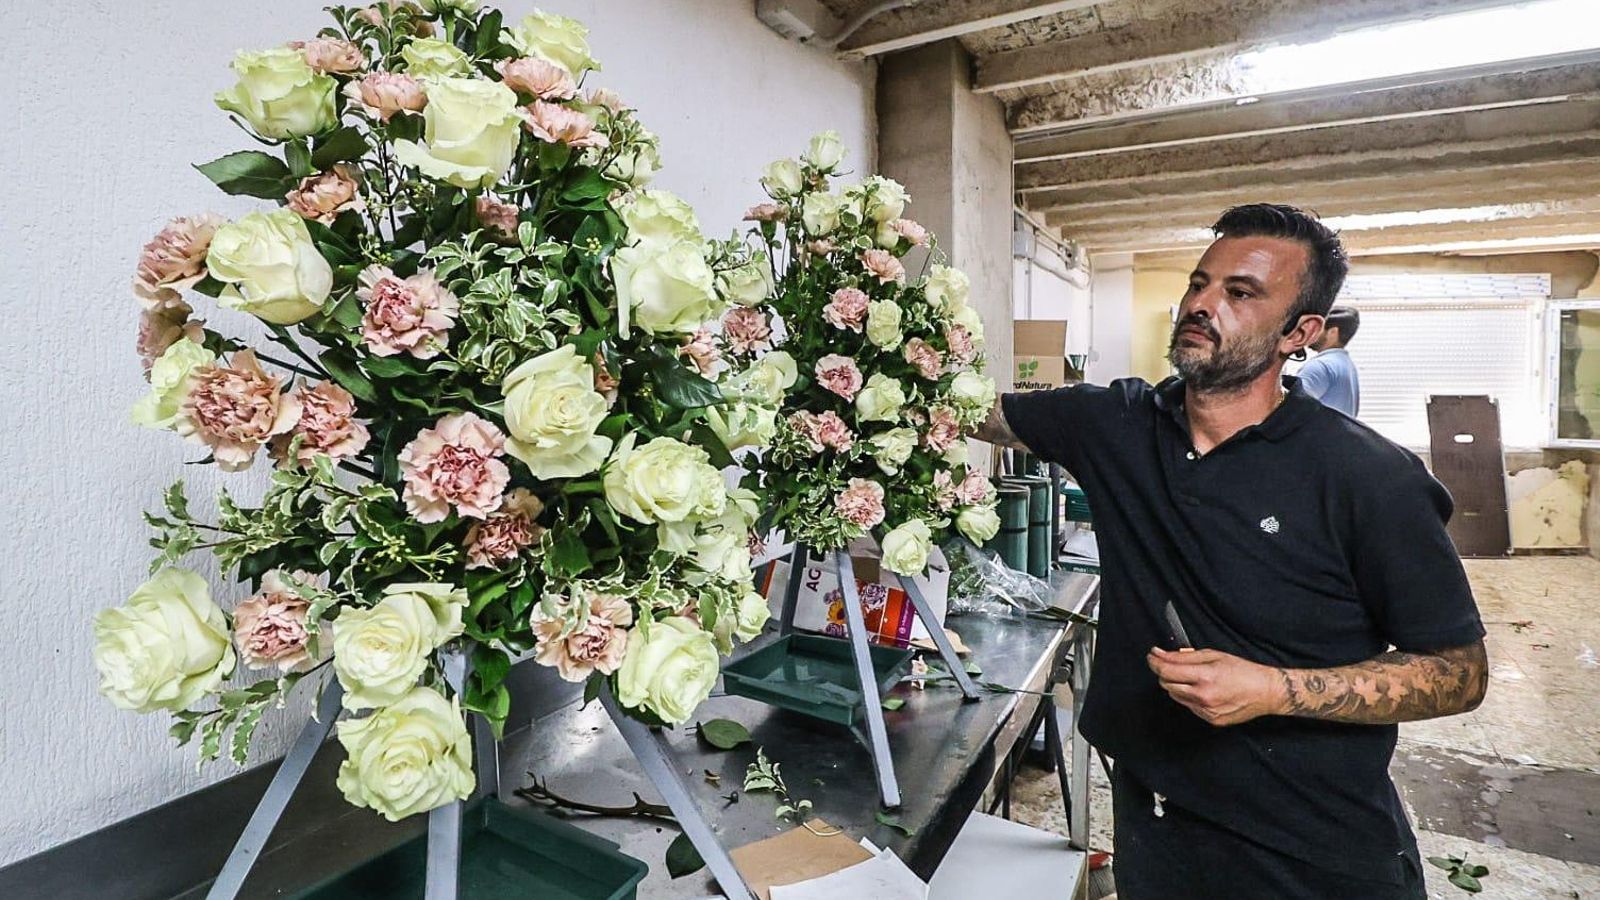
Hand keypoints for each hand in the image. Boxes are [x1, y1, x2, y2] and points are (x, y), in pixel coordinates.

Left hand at [1147, 647, 1286, 726]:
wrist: (1266, 692)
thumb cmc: (1243, 671)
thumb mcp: (1213, 655)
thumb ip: (1184, 656)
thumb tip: (1161, 654)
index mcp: (1205, 676)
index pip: (1167, 670)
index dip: (1155, 662)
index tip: (1152, 656)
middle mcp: (1203, 696)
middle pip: (1166, 684)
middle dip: (1166, 673)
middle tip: (1174, 664)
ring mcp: (1206, 711)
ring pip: (1175, 696)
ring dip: (1178, 685)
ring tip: (1195, 678)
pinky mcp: (1210, 720)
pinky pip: (1189, 706)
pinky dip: (1190, 697)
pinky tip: (1205, 690)